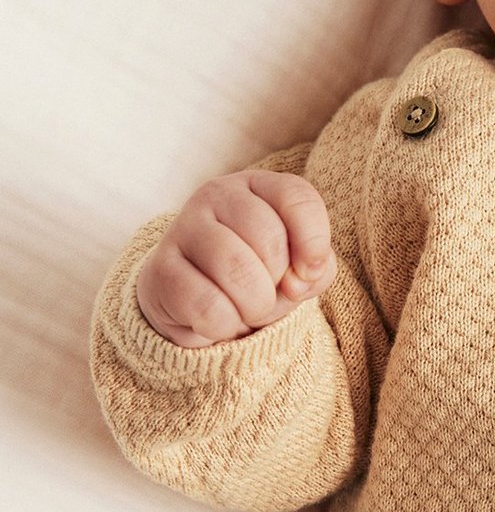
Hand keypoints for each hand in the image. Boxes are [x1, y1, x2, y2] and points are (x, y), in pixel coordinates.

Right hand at [135, 170, 336, 347]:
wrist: (196, 308)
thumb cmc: (256, 279)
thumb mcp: (296, 270)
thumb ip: (317, 268)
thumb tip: (298, 279)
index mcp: (256, 186)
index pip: (297, 197)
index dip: (313, 243)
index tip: (306, 274)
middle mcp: (216, 195)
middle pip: (269, 240)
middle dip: (277, 283)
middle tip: (263, 293)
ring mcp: (183, 227)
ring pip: (237, 270)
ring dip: (253, 306)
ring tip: (244, 309)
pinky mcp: (160, 268)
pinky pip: (208, 306)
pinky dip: (224, 325)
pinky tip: (215, 319)